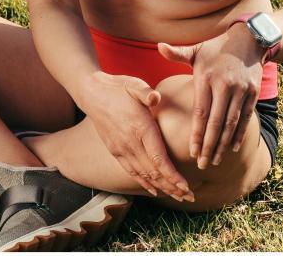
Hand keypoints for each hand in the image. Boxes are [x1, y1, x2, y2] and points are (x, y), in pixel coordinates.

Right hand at [84, 71, 194, 201]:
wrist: (92, 94)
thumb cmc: (117, 88)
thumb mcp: (133, 84)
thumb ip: (145, 92)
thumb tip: (155, 97)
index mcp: (139, 127)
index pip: (158, 159)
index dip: (172, 176)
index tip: (186, 187)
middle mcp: (130, 143)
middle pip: (154, 172)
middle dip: (173, 187)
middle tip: (189, 198)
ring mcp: (121, 149)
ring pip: (144, 175)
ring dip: (161, 187)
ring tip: (177, 196)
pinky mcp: (115, 151)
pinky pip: (131, 172)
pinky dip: (144, 183)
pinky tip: (154, 190)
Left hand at [158, 26, 264, 168]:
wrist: (248, 39)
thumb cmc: (215, 48)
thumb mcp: (196, 50)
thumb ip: (177, 53)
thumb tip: (159, 46)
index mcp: (206, 77)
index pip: (200, 112)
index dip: (196, 134)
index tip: (192, 152)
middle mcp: (224, 85)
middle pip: (216, 122)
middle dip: (209, 146)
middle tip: (202, 164)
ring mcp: (240, 90)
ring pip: (231, 122)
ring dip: (223, 144)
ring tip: (216, 160)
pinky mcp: (253, 93)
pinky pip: (245, 118)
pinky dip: (239, 134)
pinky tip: (232, 148)